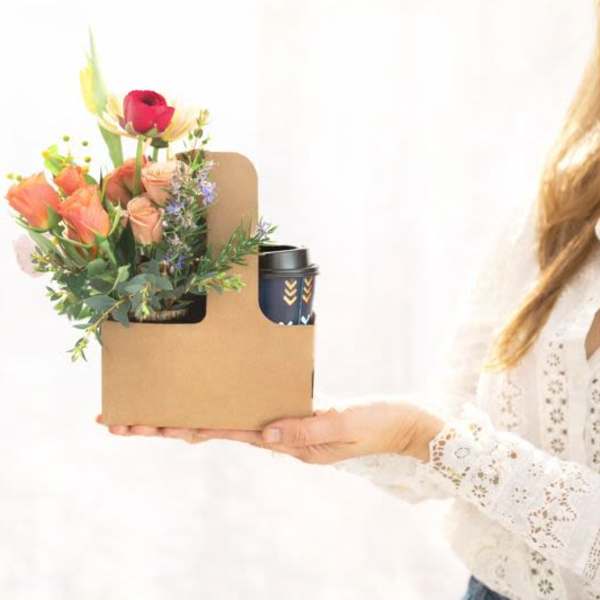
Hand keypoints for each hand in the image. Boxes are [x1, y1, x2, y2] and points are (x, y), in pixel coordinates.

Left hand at [96, 402, 443, 463]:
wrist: (408, 428)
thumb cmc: (381, 425)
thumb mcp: (347, 426)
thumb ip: (307, 429)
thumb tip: (264, 432)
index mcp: (286, 440)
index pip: (220, 432)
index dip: (177, 427)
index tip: (140, 425)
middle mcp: (278, 435)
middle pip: (212, 428)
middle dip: (165, 424)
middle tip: (120, 419)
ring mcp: (285, 426)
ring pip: (226, 420)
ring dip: (187, 416)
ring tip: (151, 412)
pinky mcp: (296, 413)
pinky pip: (249, 410)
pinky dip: (221, 407)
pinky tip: (208, 401)